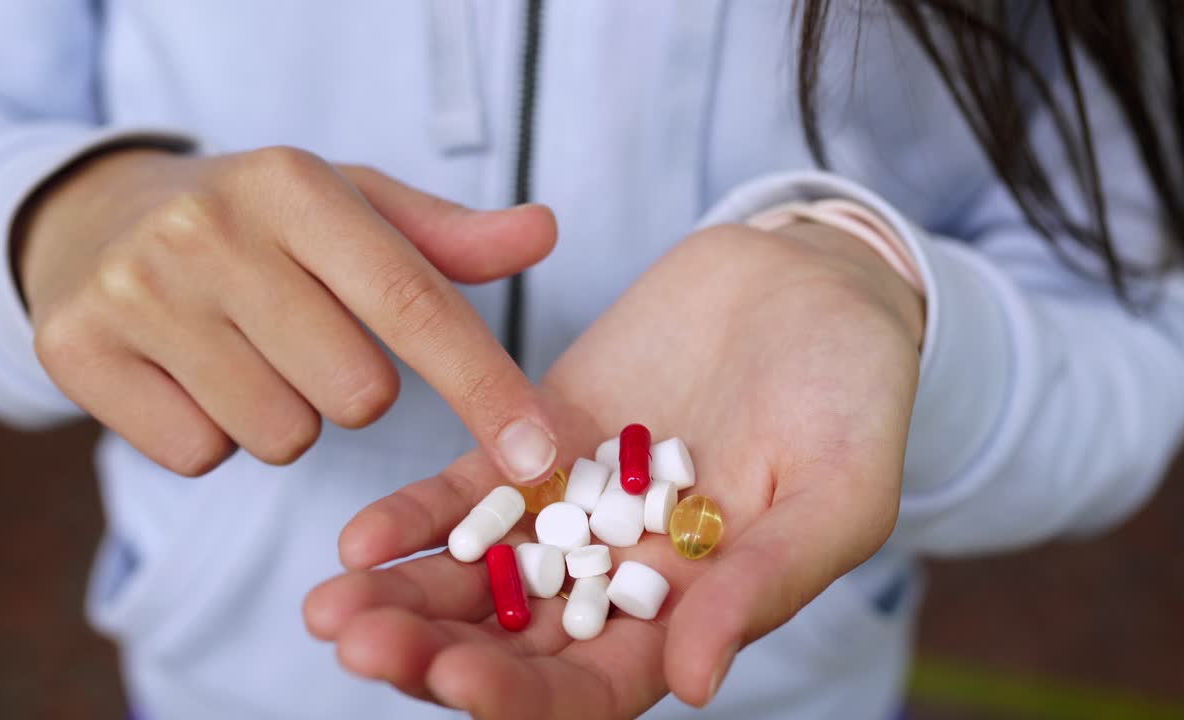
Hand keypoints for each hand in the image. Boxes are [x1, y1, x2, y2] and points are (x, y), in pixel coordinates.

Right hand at [19, 146, 558, 479]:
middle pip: (354, 395)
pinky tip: (191, 376)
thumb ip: (448, 238)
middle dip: (354, 392)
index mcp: (294, 185)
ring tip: (246, 353)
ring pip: (280, 436)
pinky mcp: (77, 349)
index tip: (537, 455)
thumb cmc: (260, 223)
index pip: (413, 303)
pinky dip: (212, 435)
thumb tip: (543, 234)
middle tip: (308, 341)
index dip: (485, 387)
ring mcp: (136, 290)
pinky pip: (199, 455)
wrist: (100, 218)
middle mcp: (209, 230)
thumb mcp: (352, 208)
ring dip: (285, 417)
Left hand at [304, 222, 924, 716]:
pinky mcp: (538, 443)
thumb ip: (766, 582)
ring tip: (331, 608)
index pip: (596, 689)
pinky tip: (361, 537)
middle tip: (361, 645)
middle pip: (513, 644)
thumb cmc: (852, 397)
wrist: (809, 288)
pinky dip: (418, 517)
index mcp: (691, 615)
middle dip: (434, 652)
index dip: (526, 699)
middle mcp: (618, 580)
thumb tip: (691, 683)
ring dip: (403, 597)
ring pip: (475, 577)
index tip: (460, 682)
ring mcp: (572, 514)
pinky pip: (468, 493)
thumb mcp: (839, 491)